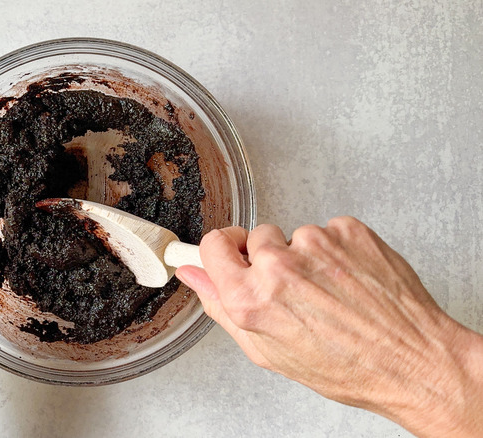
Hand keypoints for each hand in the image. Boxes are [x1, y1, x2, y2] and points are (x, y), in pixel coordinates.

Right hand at [176, 217, 482, 437]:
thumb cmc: (346, 367)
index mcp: (251, 299)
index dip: (222, 251)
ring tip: (332, 292)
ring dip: (307, 257)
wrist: (412, 360)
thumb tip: (195, 276)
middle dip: (268, 258)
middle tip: (296, 290)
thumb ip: (222, 307)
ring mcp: (316, 244)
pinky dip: (338, 250)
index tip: (229, 252)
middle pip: (254, 238)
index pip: (213, 244)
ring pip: (295, 236)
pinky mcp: (349, 231)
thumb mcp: (268, 352)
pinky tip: (351, 280)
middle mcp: (279, 267)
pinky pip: (329, 231)